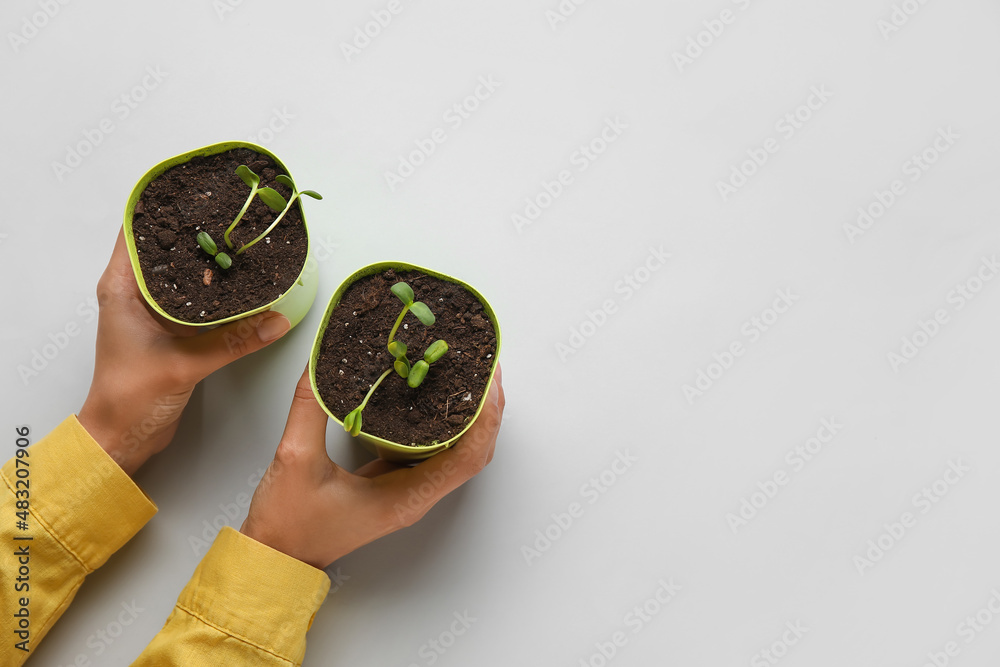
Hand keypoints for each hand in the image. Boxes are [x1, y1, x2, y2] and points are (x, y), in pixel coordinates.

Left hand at [78, 229, 292, 475]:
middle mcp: (135, 294)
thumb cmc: (129, 398)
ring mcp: (153, 313)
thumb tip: (276, 320)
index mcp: (122, 289)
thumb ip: (234, 341)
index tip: (196, 193)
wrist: (123, 437)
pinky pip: (197, 302)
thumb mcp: (185, 364)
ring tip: (241, 244)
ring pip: (183, 274)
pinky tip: (241, 287)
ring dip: (209, 263)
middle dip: (198, 231)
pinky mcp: (171, 331)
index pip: (136, 231)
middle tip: (231, 216)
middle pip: (165, 248)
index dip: (164, 208)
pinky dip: (217, 293)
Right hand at [240, 365, 504, 568]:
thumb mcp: (295, 458)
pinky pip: (432, 451)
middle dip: (485, 408)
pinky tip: (433, 395)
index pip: (469, 456)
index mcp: (407, 497)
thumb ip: (310, 405)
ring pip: (457, 451)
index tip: (489, 377)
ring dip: (468, 414)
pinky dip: (443, 423)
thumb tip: (321, 361)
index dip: (487, 416)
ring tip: (468, 372)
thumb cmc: (288, 524)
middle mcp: (416, 496)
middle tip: (484, 364)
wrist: (274, 559)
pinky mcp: (394, 484)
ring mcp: (408, 491)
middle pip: (473, 451)